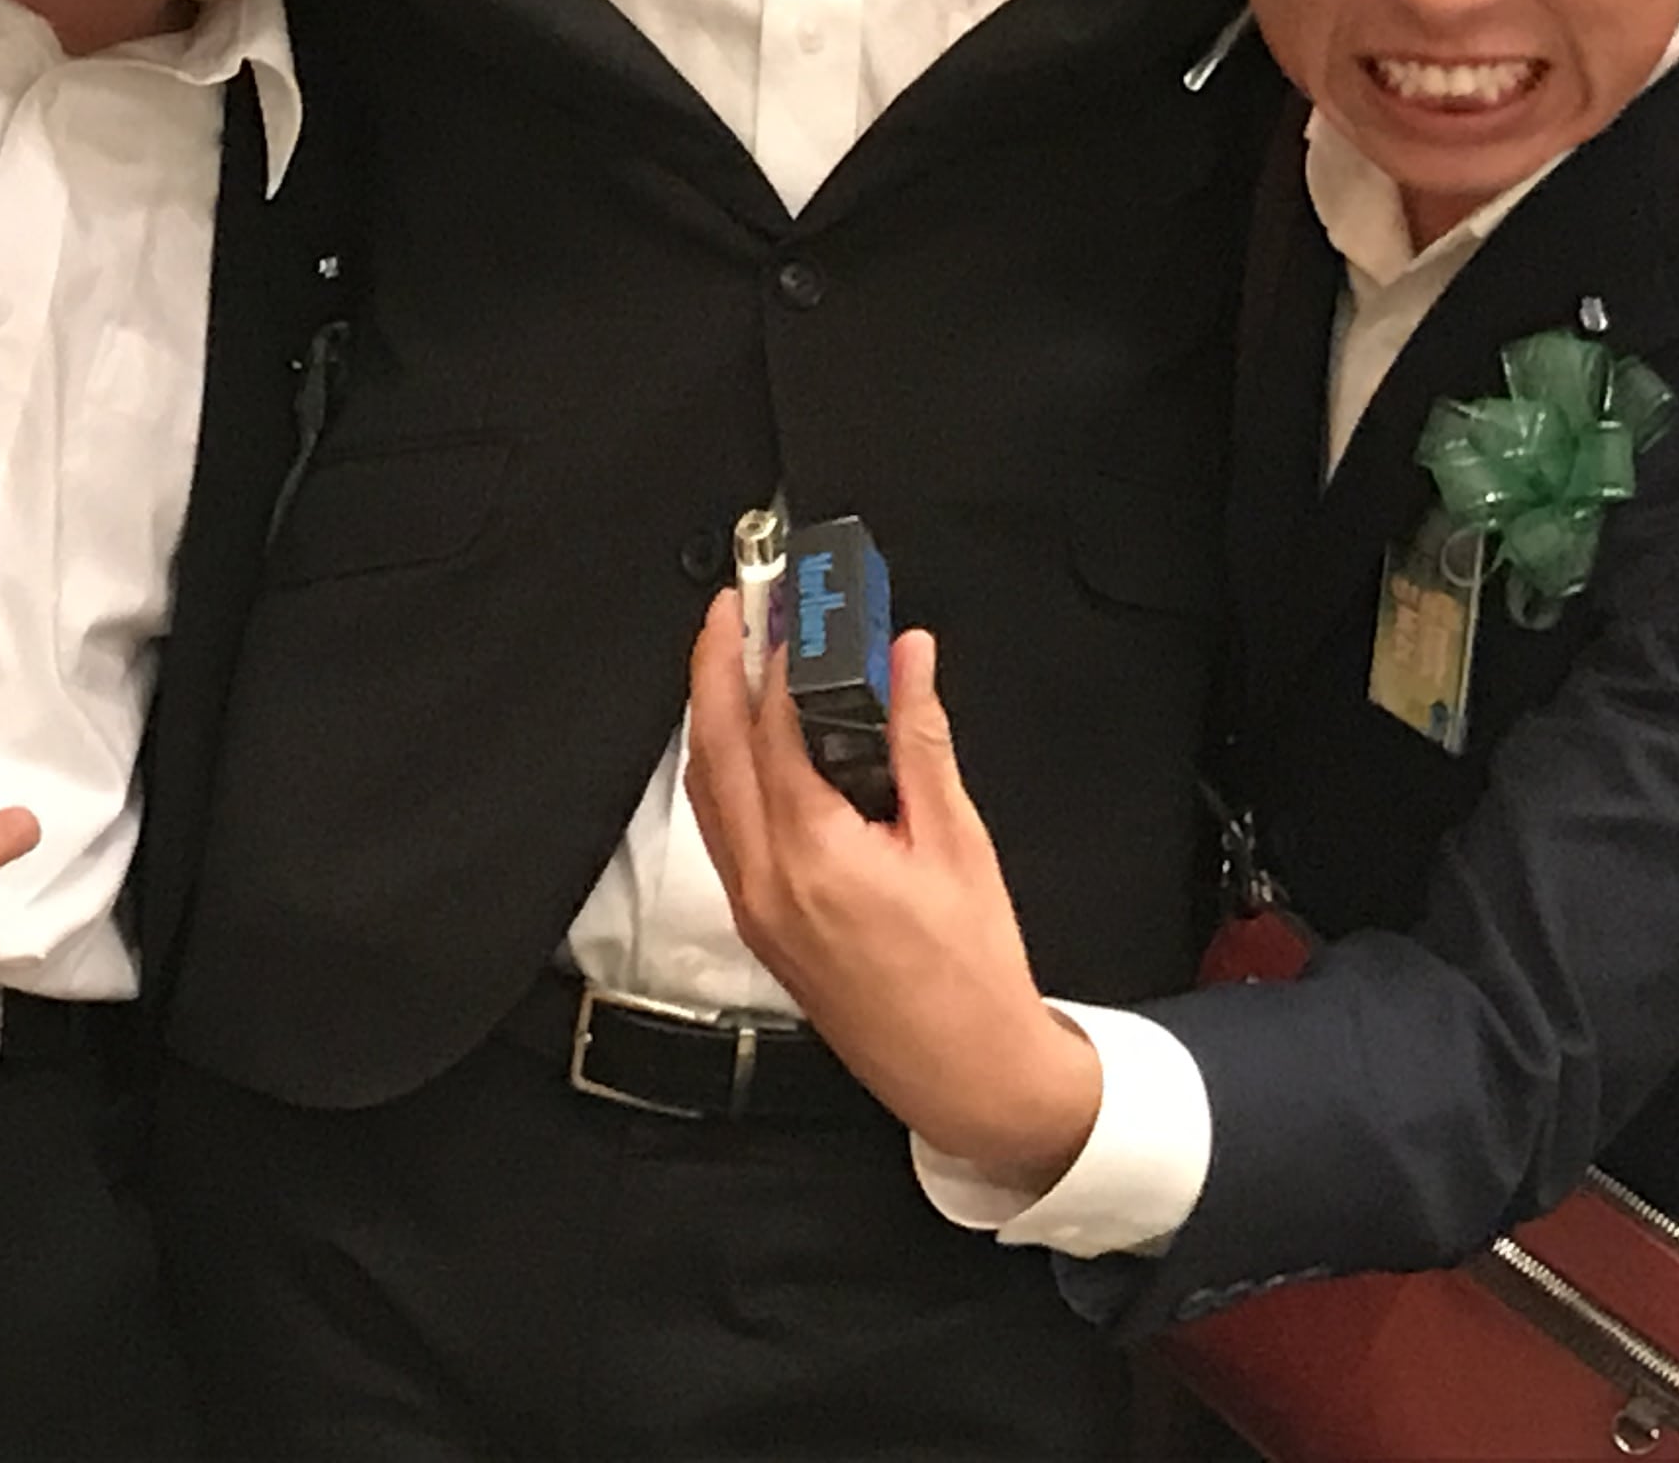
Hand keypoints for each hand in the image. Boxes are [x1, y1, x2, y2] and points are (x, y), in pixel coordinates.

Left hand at [681, 598, 1099, 1185]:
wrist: (966, 1073)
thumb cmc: (971, 973)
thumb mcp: (957, 841)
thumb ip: (919, 738)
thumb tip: (906, 656)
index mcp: (814, 855)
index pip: (773, 726)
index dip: (777, 656)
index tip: (790, 606)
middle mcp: (766, 879)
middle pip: (715, 748)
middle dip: (716, 666)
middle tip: (736, 606)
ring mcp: (753, 906)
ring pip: (706, 789)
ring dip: (712, 716)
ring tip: (736, 657)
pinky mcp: (758, 925)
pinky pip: (720, 828)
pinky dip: (724, 771)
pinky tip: (749, 742)